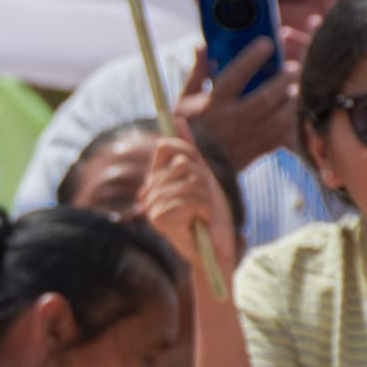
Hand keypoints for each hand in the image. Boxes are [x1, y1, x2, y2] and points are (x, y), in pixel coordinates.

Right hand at [141, 137, 237, 280]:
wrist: (215, 248)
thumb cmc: (210, 215)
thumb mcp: (203, 177)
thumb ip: (190, 150)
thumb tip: (178, 119)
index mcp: (157, 181)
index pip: (165, 148)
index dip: (185, 150)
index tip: (199, 166)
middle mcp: (150, 192)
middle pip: (183, 163)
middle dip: (203, 182)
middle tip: (204, 202)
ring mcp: (152, 206)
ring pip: (189, 181)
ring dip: (206, 199)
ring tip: (203, 214)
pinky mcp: (159, 220)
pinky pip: (190, 200)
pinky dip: (205, 210)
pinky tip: (201, 222)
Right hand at [175, 43, 300, 171]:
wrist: (191, 169)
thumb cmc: (187, 129)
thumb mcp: (184, 100)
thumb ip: (197, 73)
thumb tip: (202, 47)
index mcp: (212, 105)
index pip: (235, 75)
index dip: (253, 57)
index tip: (267, 43)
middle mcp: (231, 121)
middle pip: (266, 96)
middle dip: (284, 78)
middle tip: (292, 67)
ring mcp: (247, 138)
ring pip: (281, 117)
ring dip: (292, 100)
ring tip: (296, 88)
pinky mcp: (257, 151)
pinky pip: (283, 135)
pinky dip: (292, 121)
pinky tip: (294, 110)